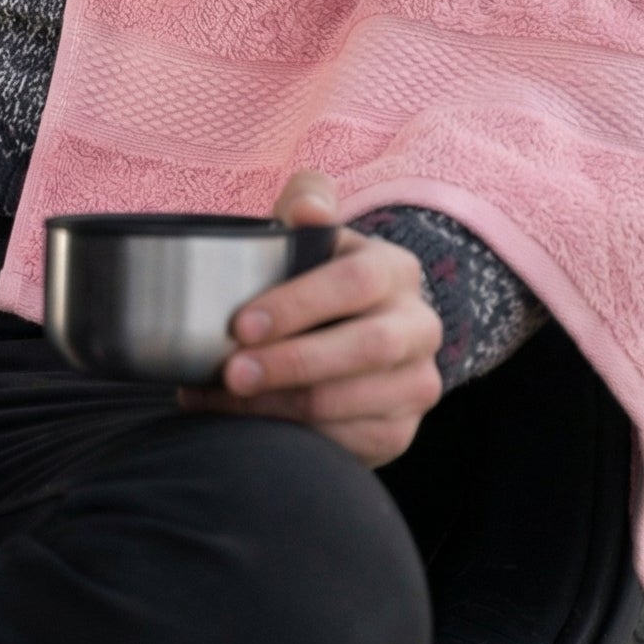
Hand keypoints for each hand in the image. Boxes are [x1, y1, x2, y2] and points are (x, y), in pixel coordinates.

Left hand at [181, 169, 443, 465]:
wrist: (343, 331)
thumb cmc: (312, 274)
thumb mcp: (311, 232)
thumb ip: (307, 201)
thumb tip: (308, 208)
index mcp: (395, 269)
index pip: (355, 283)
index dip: (298, 305)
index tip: (240, 325)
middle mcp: (420, 326)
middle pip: (365, 348)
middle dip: (291, 363)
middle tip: (231, 373)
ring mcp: (417, 383)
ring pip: (353, 403)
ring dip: (281, 407)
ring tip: (223, 399)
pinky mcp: (399, 431)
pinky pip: (350, 442)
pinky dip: (295, 437)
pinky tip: (249, 426)